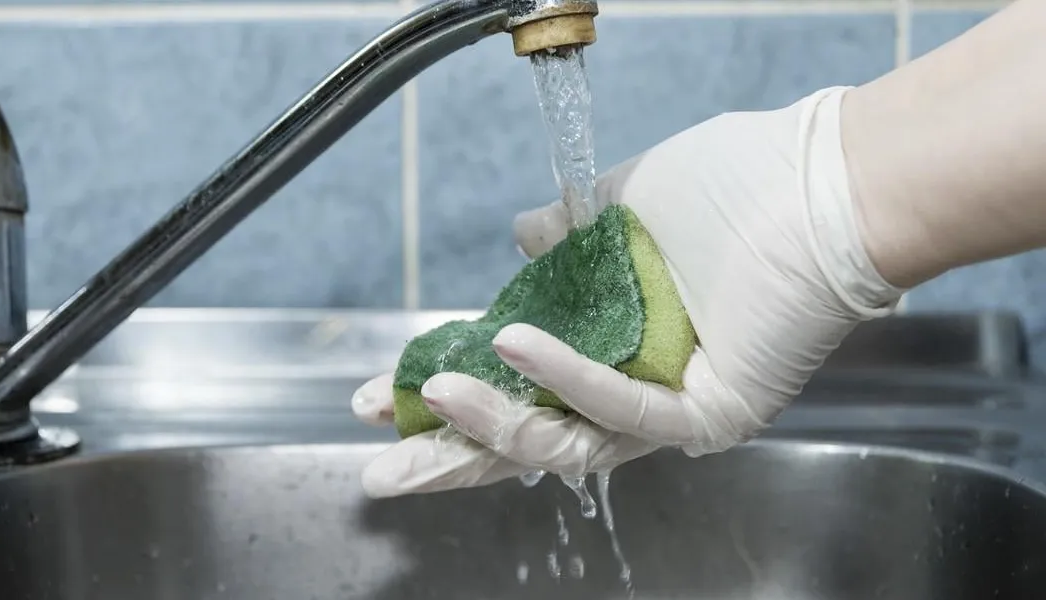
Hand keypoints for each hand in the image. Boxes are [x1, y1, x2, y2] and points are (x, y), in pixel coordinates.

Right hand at [352, 86, 903, 497]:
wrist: (822, 182)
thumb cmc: (736, 188)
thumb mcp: (626, 205)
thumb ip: (569, 233)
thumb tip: (521, 238)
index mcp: (615, 344)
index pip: (520, 389)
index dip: (451, 394)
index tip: (384, 394)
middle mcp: (640, 386)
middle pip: (531, 440)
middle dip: (450, 454)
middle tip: (382, 464)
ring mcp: (673, 407)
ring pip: (568, 442)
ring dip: (492, 421)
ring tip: (430, 391)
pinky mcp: (708, 412)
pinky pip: (625, 410)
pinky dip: (564, 377)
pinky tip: (510, 344)